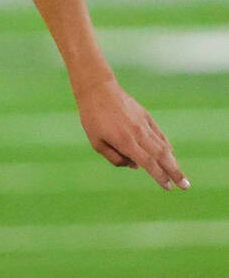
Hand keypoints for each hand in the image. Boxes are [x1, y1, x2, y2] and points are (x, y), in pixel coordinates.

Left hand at [75, 76, 188, 190]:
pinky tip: (170, 153)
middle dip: (175, 172)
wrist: (97, 89)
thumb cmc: (92, 118)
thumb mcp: (96, 142)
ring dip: (173, 161)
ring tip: (180, 174)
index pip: (148, 164)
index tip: (169, 187)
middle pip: (162, 156)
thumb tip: (134, 167)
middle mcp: (138, 133)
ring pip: (163, 145)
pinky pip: (159, 134)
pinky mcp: (146, 115)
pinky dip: (166, 145)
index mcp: (125, 141)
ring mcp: (144, 123)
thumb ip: (115, 158)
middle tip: (185, 186)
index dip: (159, 177)